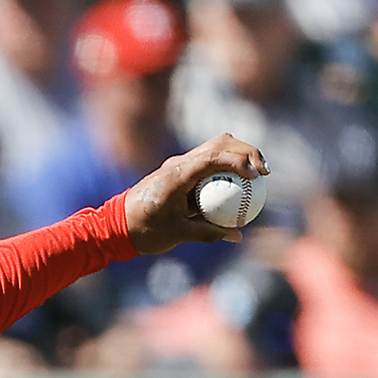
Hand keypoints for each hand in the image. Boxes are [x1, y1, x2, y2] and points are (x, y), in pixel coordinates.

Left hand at [124, 133, 269, 254]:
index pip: (215, 156)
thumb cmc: (143, 231)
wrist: (113, 227)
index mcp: (177, 174)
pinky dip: (225, 168)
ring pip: (215, 148)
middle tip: (264, 172)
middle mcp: (179, 164)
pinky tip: (238, 185)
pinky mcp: (179, 172)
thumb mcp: (177, 234)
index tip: (257, 176)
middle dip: (247, 151)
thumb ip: (208, 233)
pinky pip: (208, 163)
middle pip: (221, 143)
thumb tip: (237, 234)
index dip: (241, 161)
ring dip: (238, 156)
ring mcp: (178, 165)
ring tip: (257, 175)